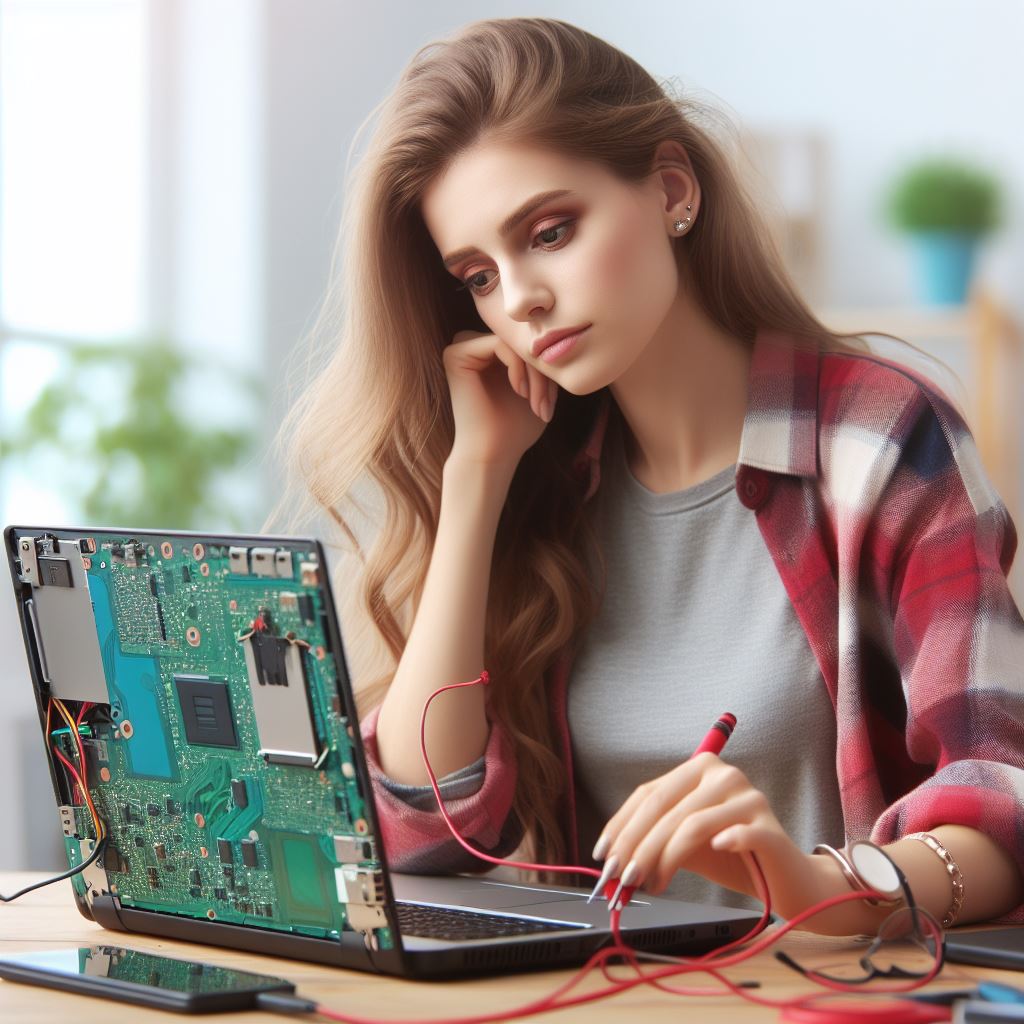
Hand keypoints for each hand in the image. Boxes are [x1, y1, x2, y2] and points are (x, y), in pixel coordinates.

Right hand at [443, 329, 557, 468]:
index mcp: (490, 354)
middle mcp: (473, 347)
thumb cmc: (516, 428)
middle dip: (542, 370)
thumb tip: (560, 333)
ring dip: (534, 372)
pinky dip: (517, 367)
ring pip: (512, 342)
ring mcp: (461, 348)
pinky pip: (499, 344)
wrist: (494, 454)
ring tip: (538, 403)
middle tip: (547, 404)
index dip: (546, 367)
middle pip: (520, 340)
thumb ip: (543, 361)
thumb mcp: (540, 388)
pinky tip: (520, 392)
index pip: (527, 342)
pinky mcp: (455, 354)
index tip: (552, 402)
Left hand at [592, 754, 812, 915]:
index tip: (602, 855)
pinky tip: (706, 858)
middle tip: (619, 877)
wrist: (786, 878)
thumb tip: (612, 860)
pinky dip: (717, 845)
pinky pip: (736, 834)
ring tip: (651, 884)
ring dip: (663, 859)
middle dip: (636, 846)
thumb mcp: (685, 843)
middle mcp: (724, 775)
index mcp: (700, 768)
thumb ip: (654, 843)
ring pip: (691, 825)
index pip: (649, 793)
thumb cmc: (730, 857)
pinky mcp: (769, 827)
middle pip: (666, 808)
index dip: (621, 825)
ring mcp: (749, 798)